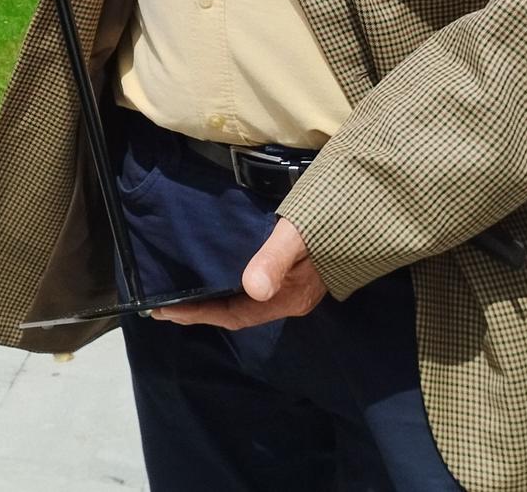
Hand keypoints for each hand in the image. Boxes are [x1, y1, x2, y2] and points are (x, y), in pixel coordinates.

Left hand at [153, 217, 326, 329]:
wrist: (363, 210)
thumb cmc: (326, 223)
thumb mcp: (296, 237)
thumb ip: (274, 260)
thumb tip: (252, 287)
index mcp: (288, 298)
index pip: (234, 315)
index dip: (199, 315)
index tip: (165, 311)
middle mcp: (288, 299)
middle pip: (237, 313)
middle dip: (201, 311)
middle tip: (163, 307)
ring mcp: (293, 287)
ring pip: (245, 302)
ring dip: (214, 300)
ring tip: (182, 294)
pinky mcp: (294, 273)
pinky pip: (253, 288)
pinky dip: (229, 286)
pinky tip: (216, 275)